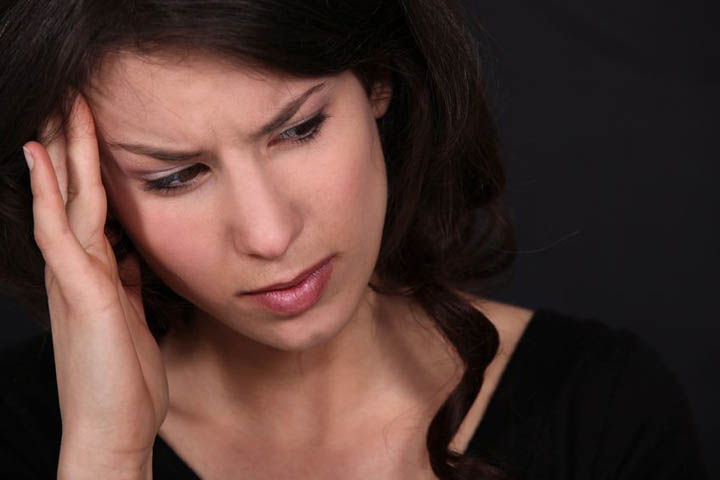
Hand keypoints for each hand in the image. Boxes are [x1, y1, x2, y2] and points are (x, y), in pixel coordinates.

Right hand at [23, 94, 167, 468]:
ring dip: (65, 153)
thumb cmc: (125, 381)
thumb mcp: (131, 319)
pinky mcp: (82, 293)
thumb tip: (129, 259)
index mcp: (96, 275)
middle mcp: (80, 270)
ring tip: (61, 107)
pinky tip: (40, 157)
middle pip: (76, 196)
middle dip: (75, 148)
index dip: (91, 169)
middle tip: (73, 99)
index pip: (92, 209)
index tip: (96, 131)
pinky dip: (49, 193)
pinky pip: (62, 232)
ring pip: (68, 202)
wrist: (114, 430)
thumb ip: (127, 285)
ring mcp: (77, 279)